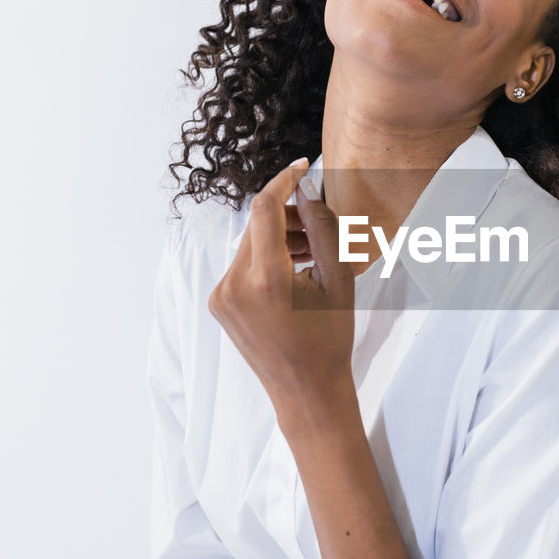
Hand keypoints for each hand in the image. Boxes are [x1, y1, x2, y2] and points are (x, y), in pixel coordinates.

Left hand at [207, 157, 355, 410]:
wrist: (306, 391)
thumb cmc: (329, 340)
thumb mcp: (339, 280)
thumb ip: (323, 228)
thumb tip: (307, 189)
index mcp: (265, 279)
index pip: (265, 207)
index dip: (285, 180)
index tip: (304, 167)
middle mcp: (233, 285)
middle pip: (258, 226)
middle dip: (289, 216)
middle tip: (319, 224)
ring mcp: (221, 296)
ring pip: (251, 245)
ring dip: (279, 239)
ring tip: (312, 253)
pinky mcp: (219, 304)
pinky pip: (243, 266)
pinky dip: (267, 260)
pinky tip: (295, 272)